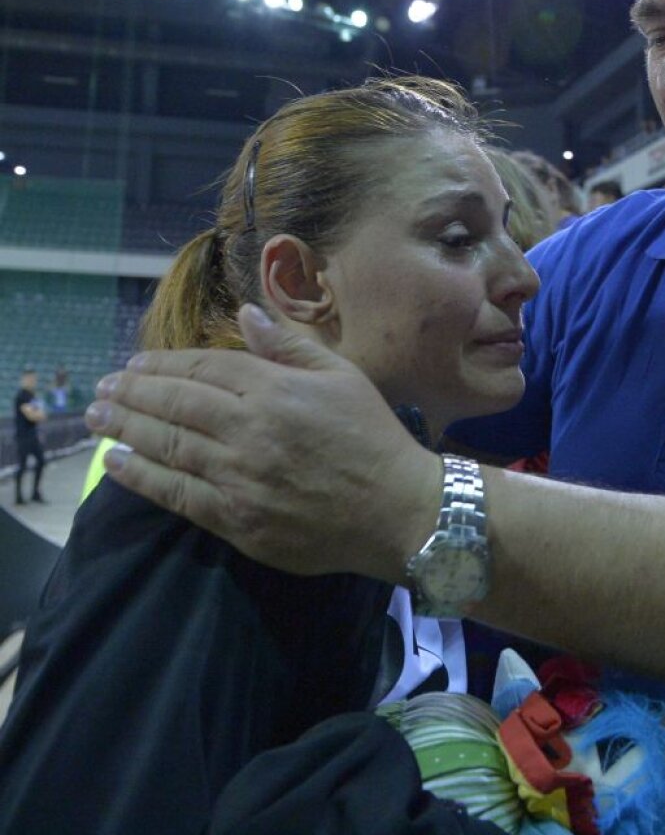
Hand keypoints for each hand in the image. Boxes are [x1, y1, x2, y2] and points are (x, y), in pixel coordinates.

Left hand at [85, 304, 441, 578]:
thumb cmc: (373, 437)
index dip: (163, 365)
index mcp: (277, 390)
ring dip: (126, 429)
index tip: (135, 364)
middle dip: (131, 394)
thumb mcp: (343, 377)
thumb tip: (245, 315)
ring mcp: (239, 477)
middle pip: (176, 405)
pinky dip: (142, 477)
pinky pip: (177, 494)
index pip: (204, 370)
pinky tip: (118, 464)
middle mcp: (250, 430)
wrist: (397, 510)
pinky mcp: (236, 519)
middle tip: (100, 389)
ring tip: (96, 418)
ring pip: (169, 446)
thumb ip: (290, 346)